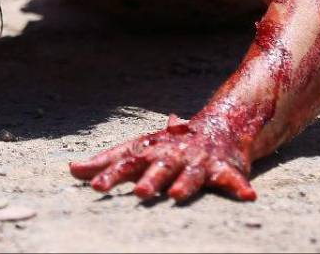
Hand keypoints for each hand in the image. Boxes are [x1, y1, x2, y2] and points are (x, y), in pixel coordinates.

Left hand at [69, 114, 255, 201]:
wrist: (220, 124)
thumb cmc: (170, 144)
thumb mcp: (140, 149)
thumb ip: (108, 162)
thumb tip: (72, 170)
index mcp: (152, 149)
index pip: (127, 160)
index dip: (110, 172)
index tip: (94, 187)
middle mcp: (174, 153)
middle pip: (159, 167)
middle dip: (149, 179)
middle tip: (138, 193)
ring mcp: (199, 160)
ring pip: (191, 173)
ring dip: (186, 184)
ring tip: (177, 195)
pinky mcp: (225, 168)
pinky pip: (233, 179)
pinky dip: (240, 187)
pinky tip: (247, 196)